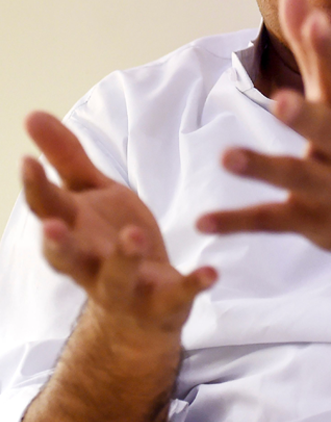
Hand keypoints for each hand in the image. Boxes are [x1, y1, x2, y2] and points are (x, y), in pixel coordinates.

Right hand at [22, 112, 215, 336]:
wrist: (140, 308)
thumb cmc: (109, 240)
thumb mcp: (90, 195)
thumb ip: (66, 158)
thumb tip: (31, 113)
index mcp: (74, 233)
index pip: (48, 210)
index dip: (36, 188)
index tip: (29, 160)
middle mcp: (91, 265)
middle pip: (69, 258)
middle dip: (59, 244)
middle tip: (53, 225)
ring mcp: (127, 289)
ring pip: (118, 279)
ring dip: (124, 258)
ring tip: (135, 235)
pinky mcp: (164, 302)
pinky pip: (177, 295)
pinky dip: (193, 285)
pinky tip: (211, 271)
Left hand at [197, 0, 330, 269]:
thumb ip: (312, 45)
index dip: (327, 47)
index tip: (316, 20)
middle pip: (325, 129)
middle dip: (305, 115)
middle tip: (280, 100)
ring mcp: (329, 185)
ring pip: (295, 176)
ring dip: (263, 167)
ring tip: (227, 157)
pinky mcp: (311, 219)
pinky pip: (271, 220)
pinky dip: (238, 221)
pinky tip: (203, 222)